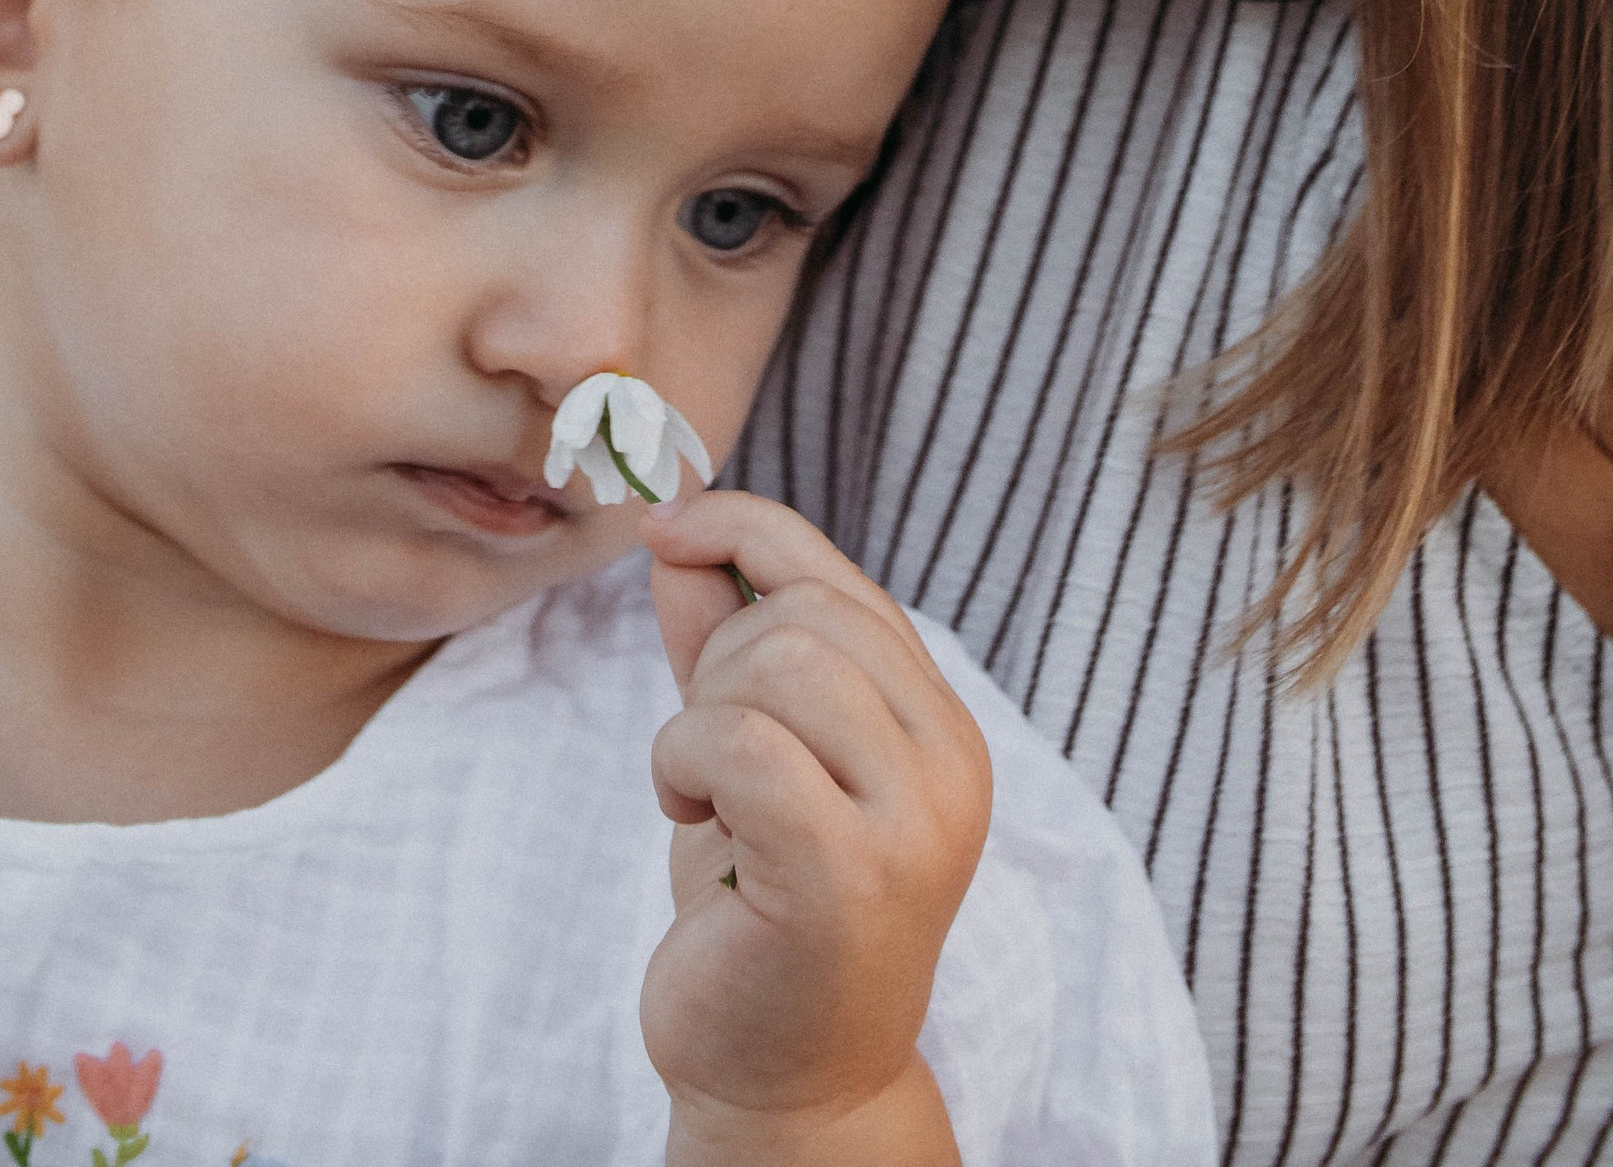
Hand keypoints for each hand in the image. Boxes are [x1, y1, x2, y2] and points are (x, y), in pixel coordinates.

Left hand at [636, 490, 992, 1164]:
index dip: (743, 529)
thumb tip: (676, 536)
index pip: (841, 576)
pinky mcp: (847, 874)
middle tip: (703, 753)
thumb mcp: (743, 759)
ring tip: (700, 792)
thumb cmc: (765, 918)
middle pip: (803, 612)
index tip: (663, 527)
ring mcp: (912, 820)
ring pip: (776, 664)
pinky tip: (689, 816)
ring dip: (697, 719)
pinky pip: (741, 744)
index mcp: (940, 724)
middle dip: (717, 661)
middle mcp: (948, 761)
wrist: (789, 1084)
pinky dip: (684, 760)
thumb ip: (718, 647)